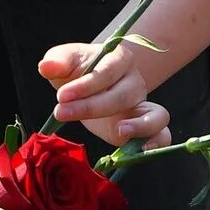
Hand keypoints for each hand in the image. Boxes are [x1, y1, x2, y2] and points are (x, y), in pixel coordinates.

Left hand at [40, 42, 172, 148]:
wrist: (90, 86)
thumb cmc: (78, 71)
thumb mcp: (66, 62)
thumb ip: (58, 61)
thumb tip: (46, 66)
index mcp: (119, 58)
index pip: (106, 71)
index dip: (85, 86)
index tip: (61, 97)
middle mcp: (136, 81)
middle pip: (122, 95)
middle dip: (91, 107)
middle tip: (61, 113)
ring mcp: (144, 105)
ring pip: (155, 114)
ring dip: (140, 126)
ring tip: (119, 132)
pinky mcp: (144, 128)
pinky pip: (162, 134)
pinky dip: (156, 142)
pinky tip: (139, 151)